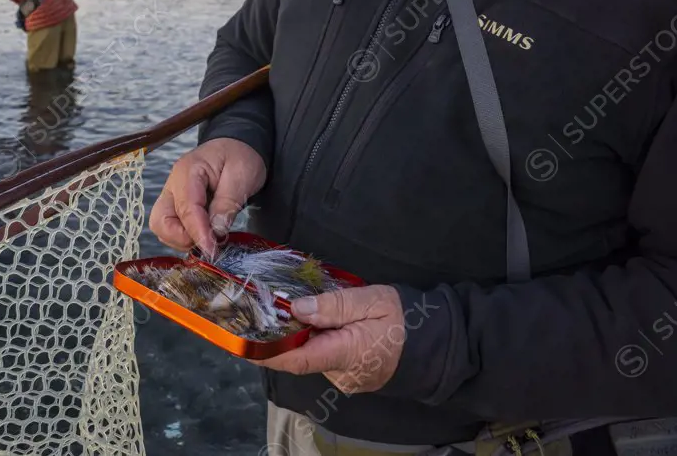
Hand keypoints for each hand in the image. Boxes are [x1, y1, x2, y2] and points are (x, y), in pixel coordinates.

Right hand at [149, 138, 265, 258]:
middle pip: (160, 220)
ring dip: (182, 239)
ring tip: (209, 239)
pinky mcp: (175, 205)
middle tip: (209, 244)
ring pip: (162, 227)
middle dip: (182, 238)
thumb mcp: (241, 176)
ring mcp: (171, 195)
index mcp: (187, 171)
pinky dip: (184, 236)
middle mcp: (173, 184)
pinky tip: (204, 235)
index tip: (212, 250)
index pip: (186, 209)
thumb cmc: (240, 157)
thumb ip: (227, 204)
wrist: (237, 147)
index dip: (198, 233)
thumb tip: (216, 232)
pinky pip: (170, 227)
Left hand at [252, 285, 404, 394]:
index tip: (242, 341)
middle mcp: (340, 373)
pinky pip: (322, 356)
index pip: (296, 359)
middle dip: (280, 335)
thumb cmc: (404, 319)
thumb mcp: (371, 301)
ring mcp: (344, 377)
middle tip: (260, 307)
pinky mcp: (348, 374)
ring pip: (310, 355)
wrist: (434, 343)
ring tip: (283, 307)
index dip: (266, 352)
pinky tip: (309, 320)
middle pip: (299, 355)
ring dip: (298, 335)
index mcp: (345, 354)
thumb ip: (333, 305)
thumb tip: (297, 308)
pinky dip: (312, 340)